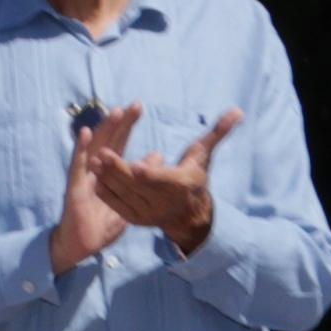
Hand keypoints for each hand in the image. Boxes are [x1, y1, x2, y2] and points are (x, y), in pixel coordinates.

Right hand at [50, 104, 141, 271]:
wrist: (84, 244)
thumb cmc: (102, 224)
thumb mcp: (129, 200)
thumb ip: (141, 177)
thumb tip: (158, 156)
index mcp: (107, 172)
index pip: (119, 143)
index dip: (128, 126)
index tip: (138, 108)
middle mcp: (95, 169)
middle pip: (108, 140)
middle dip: (120, 122)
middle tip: (134, 105)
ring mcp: (83, 176)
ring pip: (94, 148)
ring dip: (103, 130)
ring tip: (115, 112)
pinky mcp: (74, 187)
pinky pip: (77, 165)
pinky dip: (80, 148)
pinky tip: (85, 133)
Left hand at [103, 107, 241, 252]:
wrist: (189, 215)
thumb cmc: (195, 176)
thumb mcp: (205, 155)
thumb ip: (218, 132)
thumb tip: (238, 111)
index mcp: (181, 185)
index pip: (163, 180)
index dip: (149, 173)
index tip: (134, 164)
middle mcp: (164, 203)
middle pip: (139, 187)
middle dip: (118, 171)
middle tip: (100, 154)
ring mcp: (149, 213)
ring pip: (125, 195)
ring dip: (107, 179)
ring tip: (92, 161)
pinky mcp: (136, 219)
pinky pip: (118, 206)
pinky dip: (106, 192)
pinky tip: (94, 177)